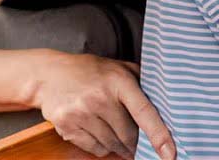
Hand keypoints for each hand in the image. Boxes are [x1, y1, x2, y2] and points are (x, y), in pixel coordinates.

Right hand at [33, 52, 174, 159]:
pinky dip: (102, 147)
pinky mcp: (67, 126)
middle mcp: (99, 97)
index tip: (170, 153)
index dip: (159, 135)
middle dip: (136, 143)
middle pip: (128, 135)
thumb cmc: (89, 71)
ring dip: (119, 146)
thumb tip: (166, 100)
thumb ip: (141, 81)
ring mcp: (81, 113)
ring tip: (118, 137)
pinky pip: (95, 149)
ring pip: (112, 145)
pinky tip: (99, 133)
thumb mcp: (117, 67)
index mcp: (118, 80)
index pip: (144, 111)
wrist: (48, 75)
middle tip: (139, 144)